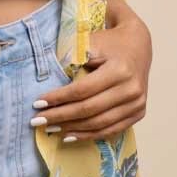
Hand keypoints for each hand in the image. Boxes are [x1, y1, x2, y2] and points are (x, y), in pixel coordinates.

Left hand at [33, 0, 151, 141]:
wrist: (138, 43)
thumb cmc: (109, 41)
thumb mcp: (90, 42)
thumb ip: (71, 58)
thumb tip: (46, 81)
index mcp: (119, 70)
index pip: (83, 90)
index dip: (59, 98)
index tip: (38, 103)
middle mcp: (131, 89)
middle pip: (89, 109)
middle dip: (60, 116)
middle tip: (37, 120)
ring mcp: (137, 103)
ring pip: (100, 123)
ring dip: (72, 129)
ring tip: (50, 129)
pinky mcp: (138, 112)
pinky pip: (111, 129)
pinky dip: (89, 135)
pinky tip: (70, 135)